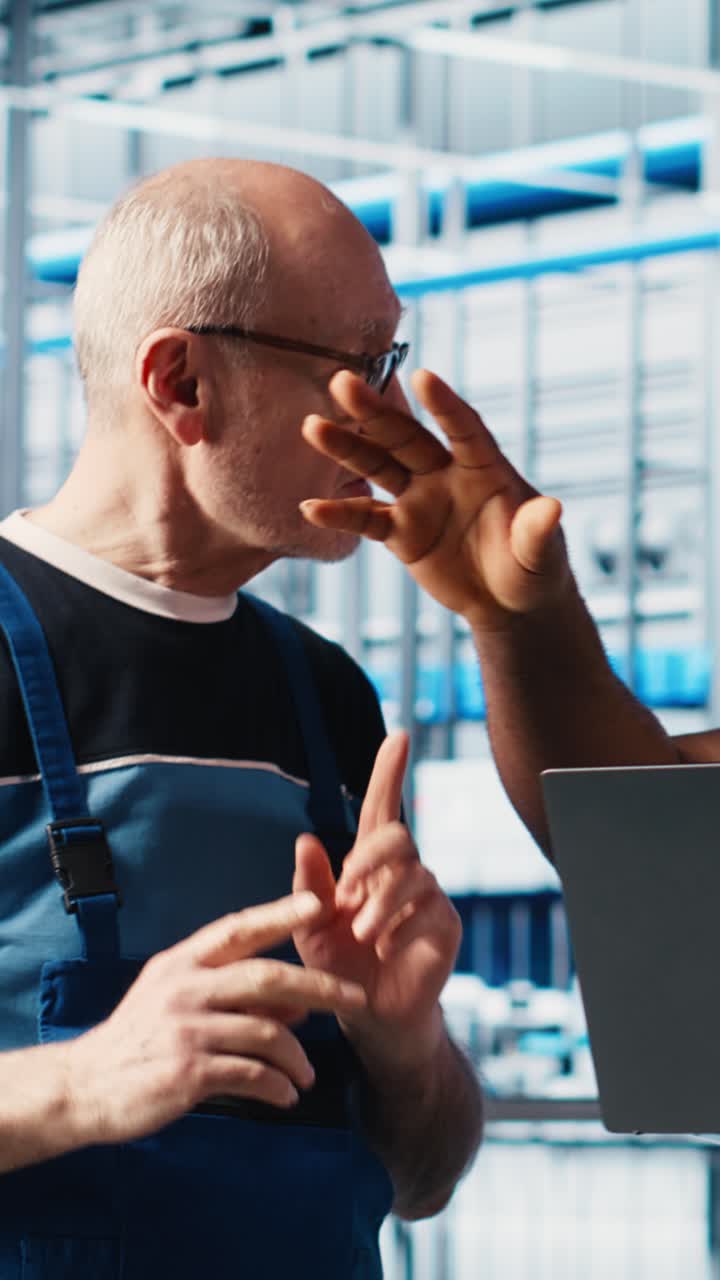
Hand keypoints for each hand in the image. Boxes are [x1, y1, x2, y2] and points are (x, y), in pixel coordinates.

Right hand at [63, 893, 365, 1144]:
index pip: (239, 929)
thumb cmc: (140, 1039)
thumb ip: (238, 996)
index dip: (280, 914)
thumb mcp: (180, 1002)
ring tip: (308, 1075)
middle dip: (320, 986)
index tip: (319, 904)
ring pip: (266, 1032)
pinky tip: (286, 1096)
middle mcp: (184, 987)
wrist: (86, 1085)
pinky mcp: (187, 1070)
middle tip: (356, 999)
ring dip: (298, 1055)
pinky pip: (251, 1074)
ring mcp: (185, 1028)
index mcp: (183, 961)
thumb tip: (301, 1002)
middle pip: (266, 978)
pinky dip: (277, 1086)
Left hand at [292, 732, 460, 1069]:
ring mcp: (428, 897)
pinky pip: (429, 909)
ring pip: (413, 874)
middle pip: (397, 836)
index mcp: (368, 865)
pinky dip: (401, 928)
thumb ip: (308, 886)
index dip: (389, 772)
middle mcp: (402, 872)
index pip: (380, 808)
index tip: (399, 736)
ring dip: (381, 901)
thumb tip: (306, 838)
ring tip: (361, 934)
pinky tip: (386, 949)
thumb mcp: (311, 927)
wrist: (369, 1016)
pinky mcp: (446, 925)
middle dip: (369, 858)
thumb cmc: (338, 967)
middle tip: (347, 892)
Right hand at [300, 368, 569, 629]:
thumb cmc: (533, 568)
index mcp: (484, 468)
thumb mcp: (541, 554)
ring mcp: (419, 500)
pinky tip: (310, 509)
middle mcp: (446, 474)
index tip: (423, 377)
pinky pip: (366, 520)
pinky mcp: (401, 532)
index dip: (444, 406)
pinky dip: (340, 515)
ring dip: (346, 449)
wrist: (507, 601)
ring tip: (313, 427)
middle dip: (376, 413)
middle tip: (342, 382)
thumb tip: (552, 509)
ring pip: (378, 468)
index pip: (463, 429)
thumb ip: (537, 531)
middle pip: (406, 438)